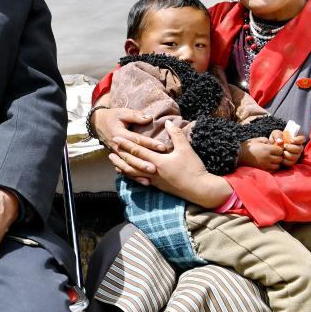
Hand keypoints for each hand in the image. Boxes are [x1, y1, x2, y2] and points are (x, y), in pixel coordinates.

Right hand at [92, 105, 169, 179]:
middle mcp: (117, 146)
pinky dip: (134, 177)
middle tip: (155, 168)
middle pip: (131, 156)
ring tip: (150, 176)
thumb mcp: (122, 113)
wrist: (97, 123)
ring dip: (138, 172)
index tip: (162, 147)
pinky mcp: (117, 158)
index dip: (150, 144)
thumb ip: (135, 116)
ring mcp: (116, 154)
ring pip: (128, 165)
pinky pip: (125, 170)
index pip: (137, 140)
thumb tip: (149, 118)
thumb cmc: (112, 116)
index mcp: (119, 134)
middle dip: (143, 163)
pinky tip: (145, 182)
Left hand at [112, 122, 231, 208]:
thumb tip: (168, 122)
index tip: (116, 138)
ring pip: (134, 174)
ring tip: (114, 162)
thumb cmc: (193, 169)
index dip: (126, 144)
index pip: (138, 151)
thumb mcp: (186, 149)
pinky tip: (128, 174)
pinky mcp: (158, 186)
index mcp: (158, 162)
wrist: (199, 190)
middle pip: (132, 163)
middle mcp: (153, 172)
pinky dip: (132, 176)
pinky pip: (140, 180)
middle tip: (111, 148)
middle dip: (121, 154)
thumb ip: (176, 135)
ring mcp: (154, 181)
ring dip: (123, 167)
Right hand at [239, 137, 283, 170]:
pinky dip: (271, 167)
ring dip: (275, 163)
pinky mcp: (262, 170)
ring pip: (277, 166)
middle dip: (278, 156)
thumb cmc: (248, 146)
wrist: (237, 156)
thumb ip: (267, 141)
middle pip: (280, 159)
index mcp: (267, 149)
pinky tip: (266, 163)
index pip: (280, 151)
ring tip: (270, 160)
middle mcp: (267, 158)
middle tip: (273, 155)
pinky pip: (271, 170)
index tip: (274, 149)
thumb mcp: (257, 140)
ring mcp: (265, 165)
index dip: (278, 149)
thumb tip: (274, 145)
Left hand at [270, 130, 305, 168]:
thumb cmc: (275, 139)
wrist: (271, 148)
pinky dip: (285, 161)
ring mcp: (295, 155)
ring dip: (288, 155)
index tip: (291, 141)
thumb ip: (278, 135)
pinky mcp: (291, 161)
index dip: (298, 140)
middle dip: (292, 148)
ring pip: (296, 157)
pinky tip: (281, 158)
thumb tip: (280, 142)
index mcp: (295, 140)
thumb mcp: (275, 134)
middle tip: (285, 146)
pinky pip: (291, 163)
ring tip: (282, 152)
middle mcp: (297, 148)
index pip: (302, 139)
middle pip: (300, 149)